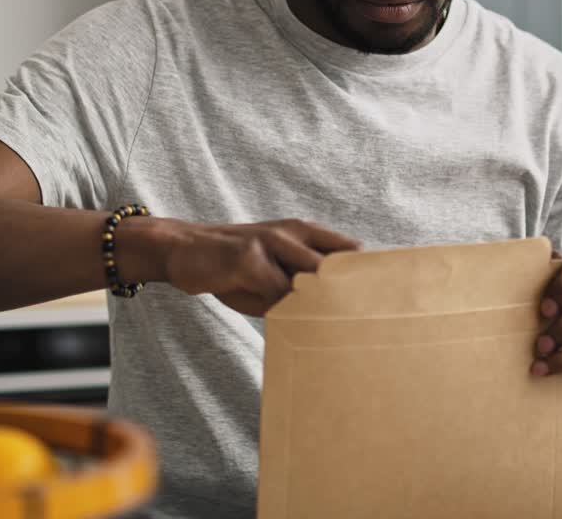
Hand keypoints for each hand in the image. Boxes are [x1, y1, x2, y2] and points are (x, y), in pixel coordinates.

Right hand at [156, 218, 360, 315]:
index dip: (366, 276)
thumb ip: (302, 288)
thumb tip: (335, 315)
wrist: (183, 250)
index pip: (350, 250)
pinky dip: (285, 311)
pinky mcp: (249, 259)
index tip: (379, 304)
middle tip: (363, 323)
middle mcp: (293, 232)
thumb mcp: (274, 272)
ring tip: (328, 328)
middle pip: (340, 263)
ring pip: (311, 278)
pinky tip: (284, 322)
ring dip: (319, 305)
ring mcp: (271, 242)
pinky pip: (278, 293)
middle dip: (351, 293)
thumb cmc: (235, 268)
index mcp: (304, 232)